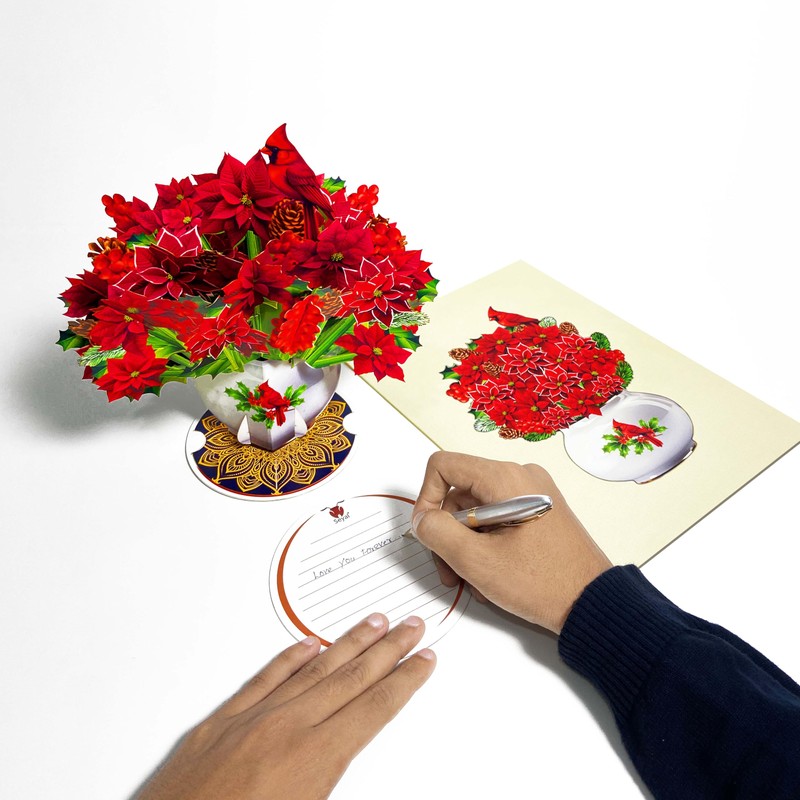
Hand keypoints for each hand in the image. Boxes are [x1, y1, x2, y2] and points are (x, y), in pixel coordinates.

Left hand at [136, 614, 434, 799]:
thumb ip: (330, 783)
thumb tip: (347, 757)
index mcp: (313, 759)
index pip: (374, 708)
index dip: (404, 682)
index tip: (422, 661)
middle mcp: (286, 730)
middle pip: (352, 678)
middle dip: (388, 650)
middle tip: (410, 626)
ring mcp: (251, 720)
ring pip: (313, 669)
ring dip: (348, 643)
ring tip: (373, 623)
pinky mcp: (219, 722)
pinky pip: (263, 678)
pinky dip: (289, 658)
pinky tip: (307, 643)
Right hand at [412, 452, 611, 633]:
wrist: (592, 603)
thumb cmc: (542, 583)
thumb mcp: (476, 560)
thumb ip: (437, 532)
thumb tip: (422, 519)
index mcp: (505, 478)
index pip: (444, 466)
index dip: (426, 498)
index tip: (428, 532)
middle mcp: (520, 477)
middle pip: (460, 493)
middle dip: (447, 533)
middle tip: (450, 571)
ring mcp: (532, 494)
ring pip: (477, 510)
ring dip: (465, 545)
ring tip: (471, 581)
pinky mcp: (538, 511)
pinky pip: (497, 518)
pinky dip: (486, 543)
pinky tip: (490, 574)